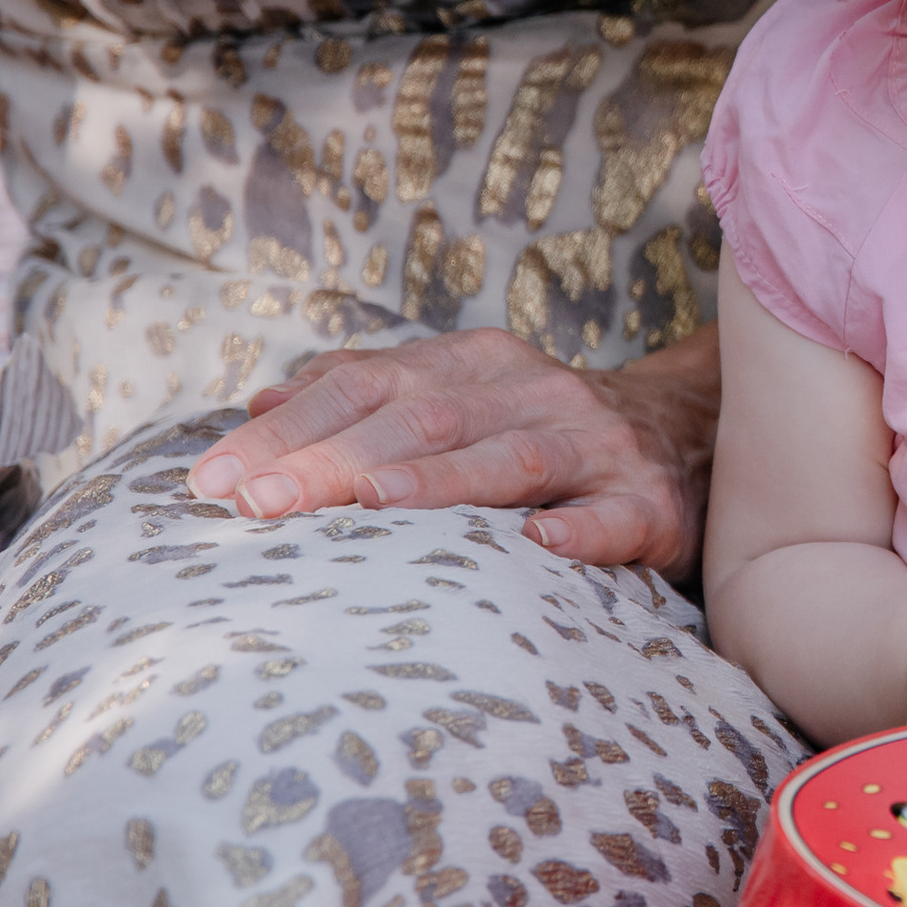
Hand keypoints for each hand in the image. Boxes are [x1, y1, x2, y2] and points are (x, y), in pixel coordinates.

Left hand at [184, 325, 717, 577]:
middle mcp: (535, 393)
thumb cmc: (547, 429)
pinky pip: (616, 517)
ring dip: (440, 480)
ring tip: (374, 502)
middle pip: (426, 419)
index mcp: (479, 364)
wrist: (693, 433)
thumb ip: (368, 394)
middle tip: (257, 504)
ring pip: (512, 458)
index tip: (212, 478)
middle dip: (335, 461)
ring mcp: (596, 446)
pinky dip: (581, 529)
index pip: (368, 386)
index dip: (290, 427)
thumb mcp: (462, 394)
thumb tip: (258, 404)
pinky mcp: (651, 503)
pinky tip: (543, 542)